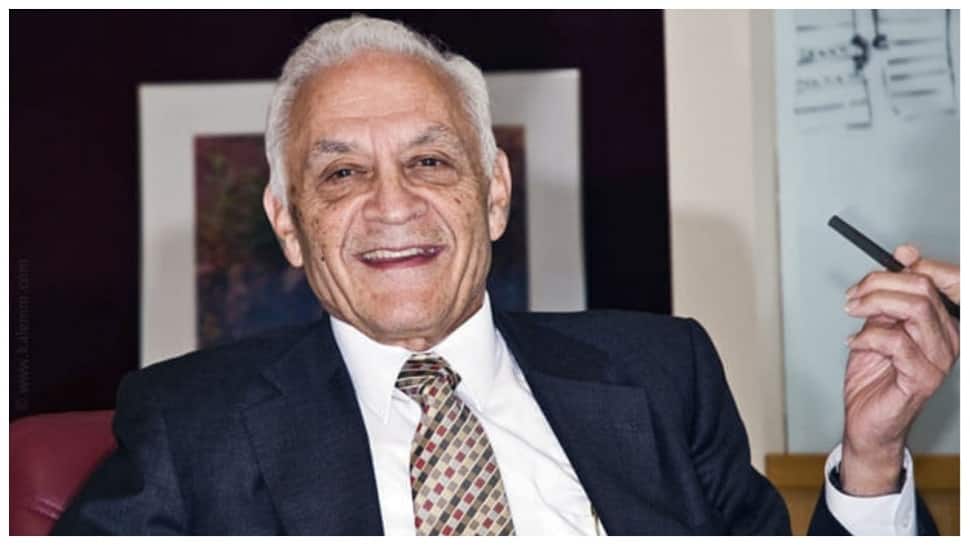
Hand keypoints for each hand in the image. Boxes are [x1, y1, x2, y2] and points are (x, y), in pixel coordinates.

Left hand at [840, 245, 958, 495]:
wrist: (866, 418)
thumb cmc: (875, 372)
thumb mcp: (880, 322)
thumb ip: (892, 292)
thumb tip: (904, 254)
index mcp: (944, 322)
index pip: (954, 282)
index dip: (926, 264)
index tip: (897, 257)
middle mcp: (949, 339)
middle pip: (923, 289)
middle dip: (880, 282)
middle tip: (853, 293)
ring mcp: (940, 360)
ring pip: (913, 309)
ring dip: (872, 304)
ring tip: (851, 312)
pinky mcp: (923, 378)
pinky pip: (895, 341)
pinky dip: (866, 336)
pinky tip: (853, 343)